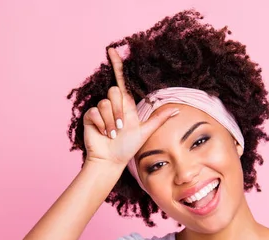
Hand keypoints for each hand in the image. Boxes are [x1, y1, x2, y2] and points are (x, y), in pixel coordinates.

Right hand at [83, 48, 178, 165]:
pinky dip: (101, 124)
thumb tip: (177, 110)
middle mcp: (113, 105)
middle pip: (115, 91)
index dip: (117, 65)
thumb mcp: (145, 131)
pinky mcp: (90, 116)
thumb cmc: (127, 147)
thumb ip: (159, 119)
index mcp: (126, 105)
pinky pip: (96, 111)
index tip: (112, 50)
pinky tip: (103, 134)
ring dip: (111, 121)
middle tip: (120, 128)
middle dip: (119, 111)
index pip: (121, 81)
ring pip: (106, 103)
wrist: (111, 160)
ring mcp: (101, 110)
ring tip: (113, 134)